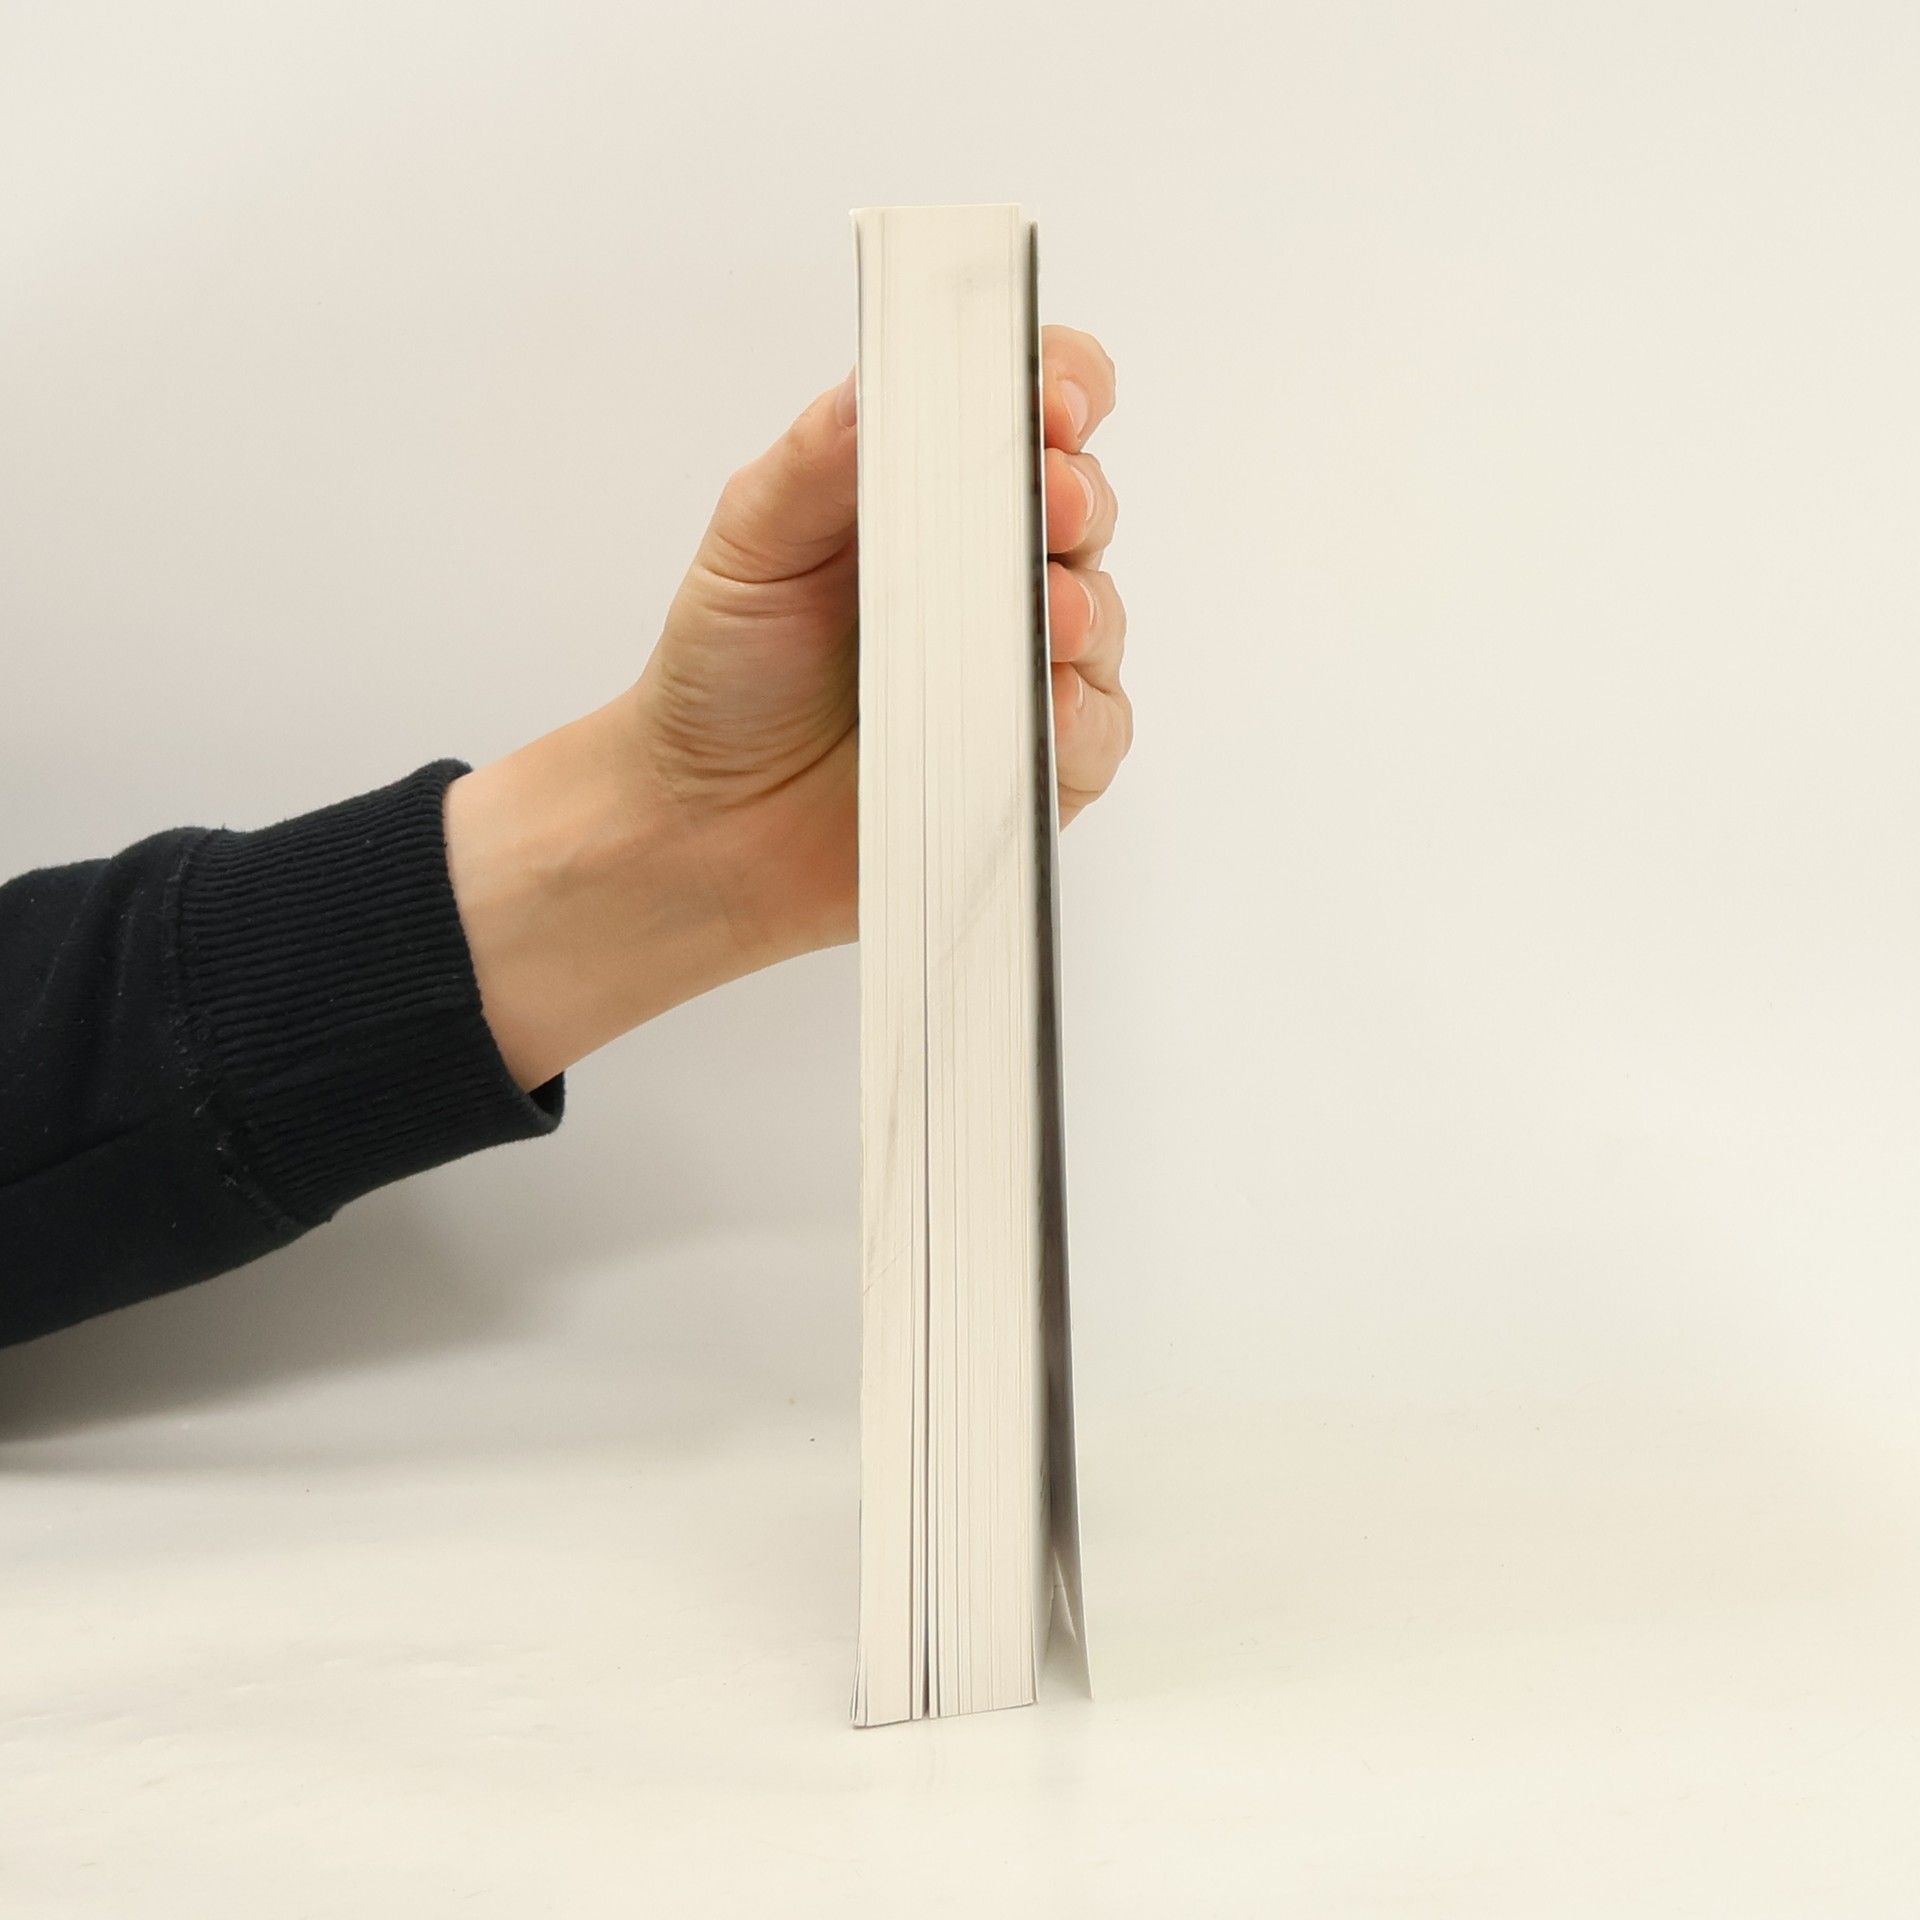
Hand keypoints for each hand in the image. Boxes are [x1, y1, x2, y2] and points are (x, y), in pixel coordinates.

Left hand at [446, 330, 1128, 1087]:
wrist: (703, 823)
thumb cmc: (723, 675)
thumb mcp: (749, 543)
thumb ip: (818, 460)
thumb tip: (887, 382)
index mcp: (931, 496)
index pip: (1029, 413)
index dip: (1058, 389)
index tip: (1047, 400)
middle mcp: (989, 574)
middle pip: (1083, 508)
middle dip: (1078, 498)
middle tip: (1056, 501)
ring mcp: (1018, 669)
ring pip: (1101, 618)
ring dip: (1087, 610)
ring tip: (1048, 616)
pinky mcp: (1031, 762)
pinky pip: (1094, 734)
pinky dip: (1083, 718)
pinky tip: (1047, 709)